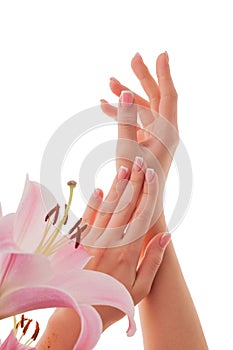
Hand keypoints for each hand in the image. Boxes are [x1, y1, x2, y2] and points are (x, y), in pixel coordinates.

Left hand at [37, 164, 169, 349]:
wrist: (80, 310)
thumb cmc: (116, 299)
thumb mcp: (141, 286)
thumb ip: (153, 259)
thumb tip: (166, 235)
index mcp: (128, 252)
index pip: (141, 216)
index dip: (148, 194)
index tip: (153, 176)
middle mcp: (111, 242)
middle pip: (126, 207)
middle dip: (134, 183)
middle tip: (140, 162)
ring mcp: (93, 241)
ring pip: (108, 209)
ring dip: (117, 188)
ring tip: (124, 169)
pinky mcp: (79, 243)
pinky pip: (87, 219)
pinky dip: (94, 203)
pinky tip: (99, 190)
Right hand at [101, 52, 178, 240]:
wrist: (140, 207)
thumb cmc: (135, 183)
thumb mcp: (128, 148)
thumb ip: (126, 119)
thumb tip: (125, 92)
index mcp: (168, 131)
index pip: (169, 94)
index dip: (163, 73)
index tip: (160, 53)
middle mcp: (165, 132)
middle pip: (156, 97)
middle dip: (143, 77)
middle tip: (133, 57)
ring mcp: (155, 138)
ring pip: (143, 109)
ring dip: (127, 96)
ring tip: (110, 82)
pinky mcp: (145, 143)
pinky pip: (135, 122)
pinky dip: (122, 113)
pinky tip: (105, 106)